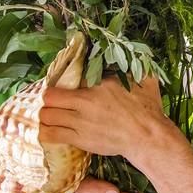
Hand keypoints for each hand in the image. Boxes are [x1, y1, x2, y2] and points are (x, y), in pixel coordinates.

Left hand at [40, 76, 165, 157]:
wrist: (148, 137)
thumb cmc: (147, 108)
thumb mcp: (142, 79)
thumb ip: (132, 66)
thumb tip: (130, 52)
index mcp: (96, 86)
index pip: (65, 79)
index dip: (57, 83)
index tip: (57, 86)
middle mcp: (84, 104)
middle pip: (48, 99)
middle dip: (46, 100)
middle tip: (50, 102)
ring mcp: (80, 123)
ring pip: (46, 118)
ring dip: (45, 116)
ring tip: (48, 116)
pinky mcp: (80, 140)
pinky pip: (52, 135)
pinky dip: (46, 132)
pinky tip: (47, 131)